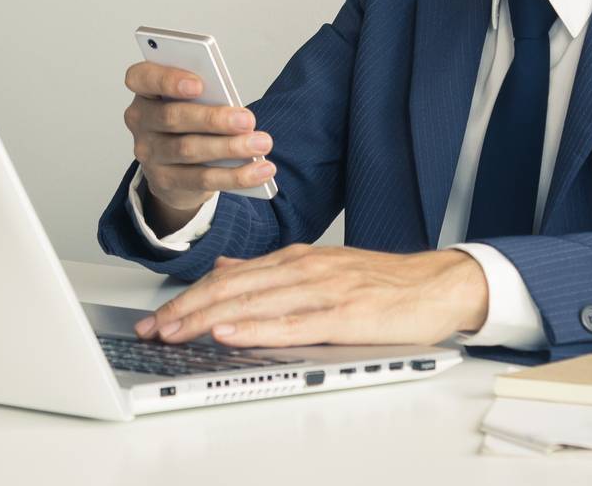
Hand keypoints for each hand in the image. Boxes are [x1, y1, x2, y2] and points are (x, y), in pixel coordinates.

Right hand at [122, 60, 275, 215]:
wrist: (175, 168)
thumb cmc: (189, 121)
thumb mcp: (192, 102)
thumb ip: (205, 97)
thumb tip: (234, 109)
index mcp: (145, 91)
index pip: (141, 78)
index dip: (167, 80)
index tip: (199, 84)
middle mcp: (140, 121)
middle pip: (172, 117)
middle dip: (213, 119)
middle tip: (248, 120)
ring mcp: (148, 153)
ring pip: (188, 150)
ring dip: (230, 147)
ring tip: (261, 143)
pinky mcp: (164, 181)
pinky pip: (202, 179)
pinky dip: (236, 176)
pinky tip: (261, 170)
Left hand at [132, 244, 489, 346]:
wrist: (440, 285)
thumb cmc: (384, 285)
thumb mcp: (322, 268)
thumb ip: (274, 271)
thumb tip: (229, 269)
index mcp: (296, 258)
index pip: (228, 276)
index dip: (188, 296)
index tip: (158, 317)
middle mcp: (303, 267)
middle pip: (231, 288)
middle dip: (184, 309)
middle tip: (151, 329)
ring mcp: (322, 289)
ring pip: (252, 303)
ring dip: (206, 319)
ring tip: (174, 332)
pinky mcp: (344, 315)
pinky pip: (290, 323)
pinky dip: (254, 329)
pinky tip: (229, 333)